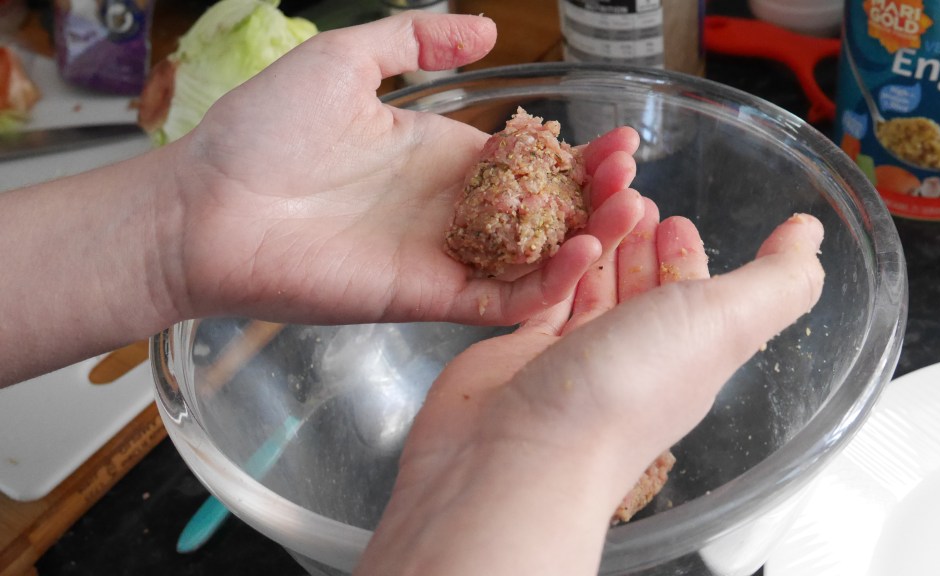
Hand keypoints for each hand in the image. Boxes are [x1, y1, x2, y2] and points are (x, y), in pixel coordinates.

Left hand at [161, 11, 643, 325]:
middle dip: (593, 192)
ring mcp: (442, 256)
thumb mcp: (344, 60)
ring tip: (628, 209)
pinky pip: (501, 301)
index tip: (616, 138)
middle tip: (629, 172)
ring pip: (534, 258)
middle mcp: (449, 210)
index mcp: (438, 157)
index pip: (525, 160)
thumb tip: (487, 30)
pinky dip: (548, 286)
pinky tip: (584, 253)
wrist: (207, 206)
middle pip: (541, 210)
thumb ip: (416, 38)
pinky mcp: (428, 298)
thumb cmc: (263, 130)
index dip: (572, 154)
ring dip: (586, 239)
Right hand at [356, 211, 824, 574]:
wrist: (523, 450)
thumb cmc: (628, 388)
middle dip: (644, 247)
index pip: (697, 299)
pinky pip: (547, 303)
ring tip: (597, 211)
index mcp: (690, 355)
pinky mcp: (525, 356)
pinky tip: (557, 248)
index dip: (691, 258)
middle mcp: (636, 359)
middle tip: (632, 202)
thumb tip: (811, 237)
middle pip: (645, 293)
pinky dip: (556, 273)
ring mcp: (577, 360)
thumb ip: (775, 281)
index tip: (678, 218)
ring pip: (595, 293)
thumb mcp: (725, 323)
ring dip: (602, 251)